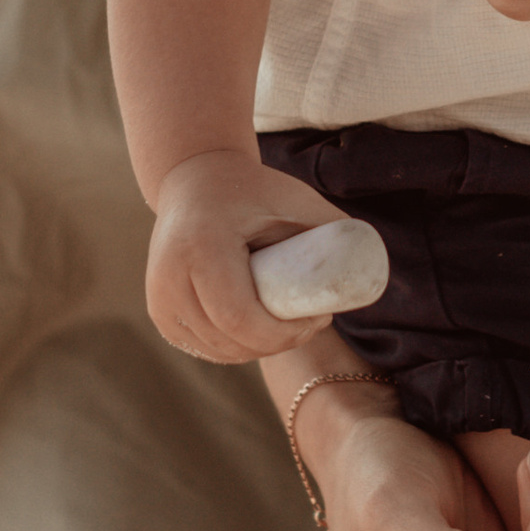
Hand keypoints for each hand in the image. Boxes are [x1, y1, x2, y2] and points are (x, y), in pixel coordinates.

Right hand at [147, 151, 359, 364]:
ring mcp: (159, 299)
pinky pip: (205, 348)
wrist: (194, 179)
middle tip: (310, 323)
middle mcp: (169, 277)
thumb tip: (369, 276)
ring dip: (258, 349)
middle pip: (234, 341)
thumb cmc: (254, 190)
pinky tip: (257, 329)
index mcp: (201, 246)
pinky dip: (235, 348)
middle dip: (279, 343)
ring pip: (220, 351)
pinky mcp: (160, 313)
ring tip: (286, 322)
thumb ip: (334, 234)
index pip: (243, 319)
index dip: (286, 332)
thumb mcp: (298, 201)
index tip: (319, 317)